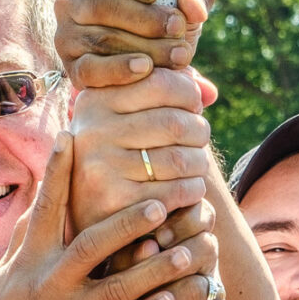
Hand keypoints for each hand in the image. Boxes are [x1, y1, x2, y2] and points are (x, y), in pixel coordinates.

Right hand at [0, 134, 218, 299]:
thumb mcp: (4, 277)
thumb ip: (26, 238)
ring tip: (187, 251)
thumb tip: (41, 194)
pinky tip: (174, 298)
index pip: (44, 208)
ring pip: (116, 289)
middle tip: (162, 201)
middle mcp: (44, 285)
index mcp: (26, 262)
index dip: (57, 172)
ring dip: (154, 269)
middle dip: (128, 222)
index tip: (72, 136)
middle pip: (91, 245)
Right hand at [56, 0, 221, 103]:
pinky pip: (90, 70)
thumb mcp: (181, 1)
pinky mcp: (73, 69)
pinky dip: (119, 70)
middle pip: (98, 6)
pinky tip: (145, 68)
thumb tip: (194, 9)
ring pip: (98, 39)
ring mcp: (68, 37)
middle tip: (177, 28)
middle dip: (143, 18)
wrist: (154, 65)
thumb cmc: (163, 20)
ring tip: (178, 54)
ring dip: (143, 47)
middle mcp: (71, 3)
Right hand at [70, 62, 215, 238]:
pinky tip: (190, 190)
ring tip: (196, 166)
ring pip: (180, 159)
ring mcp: (101, 167)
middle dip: (199, 132)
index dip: (189, 94)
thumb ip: (165, 93)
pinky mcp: (115, 202)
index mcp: (94, 100)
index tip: (193, 108)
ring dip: (199, 163)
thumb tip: (209, 91)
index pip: (161, 82)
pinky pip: (176, 191)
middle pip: (175, 123)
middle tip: (199, 141)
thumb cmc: (118, 156)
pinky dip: (193, 190)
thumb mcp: (123, 118)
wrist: (89, 217)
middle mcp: (92, 130)